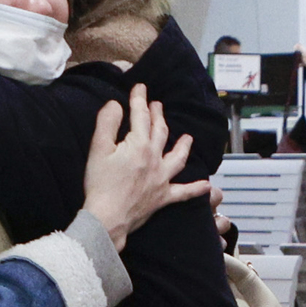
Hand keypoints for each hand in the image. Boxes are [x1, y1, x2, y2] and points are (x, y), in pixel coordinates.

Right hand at [80, 87, 207, 245]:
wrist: (108, 218)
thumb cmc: (100, 185)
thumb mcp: (98, 149)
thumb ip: (107, 123)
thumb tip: (115, 104)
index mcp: (139, 145)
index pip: (141, 116)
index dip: (139, 99)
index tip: (140, 88)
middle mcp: (155, 159)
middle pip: (160, 131)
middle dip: (158, 115)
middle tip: (157, 105)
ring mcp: (162, 179)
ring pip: (178, 158)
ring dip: (183, 146)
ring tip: (188, 138)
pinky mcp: (163, 198)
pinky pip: (184, 193)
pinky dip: (196, 189)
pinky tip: (207, 186)